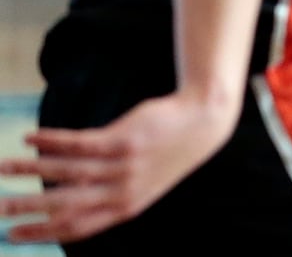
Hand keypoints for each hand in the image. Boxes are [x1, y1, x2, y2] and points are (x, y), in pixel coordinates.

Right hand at [0, 89, 235, 244]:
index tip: (12, 236)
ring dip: (29, 170)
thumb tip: (68, 204)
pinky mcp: (124, 139)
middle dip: (28, 209)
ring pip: (67, 172)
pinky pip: (79, 143)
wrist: (203, 122)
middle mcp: (123, 192)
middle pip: (65, 206)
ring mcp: (123, 166)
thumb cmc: (167, 153)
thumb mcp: (142, 184)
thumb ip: (108, 196)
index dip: (42, 233)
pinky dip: (51, 141)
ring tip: (1, 169)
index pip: (76, 228)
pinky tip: (29, 138)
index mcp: (126, 208)